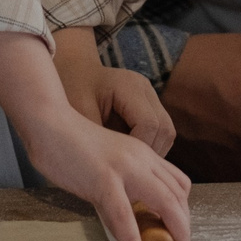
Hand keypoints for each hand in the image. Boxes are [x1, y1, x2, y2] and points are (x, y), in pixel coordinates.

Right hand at [12, 106, 192, 240]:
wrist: (47, 122)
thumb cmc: (68, 144)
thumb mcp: (104, 164)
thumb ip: (117, 188)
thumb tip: (121, 222)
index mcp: (142, 153)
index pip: (178, 184)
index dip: (183, 212)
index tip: (175, 234)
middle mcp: (141, 159)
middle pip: (179, 197)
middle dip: (185, 230)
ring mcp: (125, 168)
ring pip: (166, 205)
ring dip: (175, 238)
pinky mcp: (103, 180)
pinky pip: (124, 217)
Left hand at [53, 32, 175, 155]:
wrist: (76, 70)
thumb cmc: (73, 88)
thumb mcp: (78, 112)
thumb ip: (96, 137)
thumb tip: (110, 167)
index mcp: (130, 86)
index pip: (149, 124)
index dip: (140, 148)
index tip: (121, 164)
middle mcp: (146, 89)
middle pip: (165, 129)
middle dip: (150, 153)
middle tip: (129, 170)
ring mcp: (151, 97)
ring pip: (167, 133)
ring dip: (153, 152)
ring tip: (130, 165)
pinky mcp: (151, 106)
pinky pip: (160, 132)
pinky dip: (150, 147)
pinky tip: (131, 156)